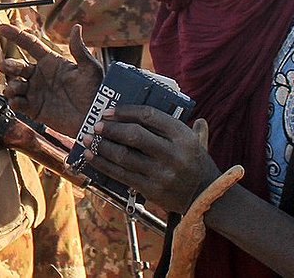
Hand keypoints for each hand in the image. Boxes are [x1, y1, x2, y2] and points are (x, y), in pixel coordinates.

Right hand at [0, 23, 104, 135]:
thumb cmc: (95, 91)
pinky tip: (16, 101)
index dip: (16, 35)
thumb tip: (76, 27)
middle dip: (8, 65)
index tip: (2, 28)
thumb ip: (79, 49)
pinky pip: (18, 103)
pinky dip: (13, 101)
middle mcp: (40, 76)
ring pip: (14, 84)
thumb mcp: (90, 68)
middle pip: (17, 66)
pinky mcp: (34, 109)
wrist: (95, 118)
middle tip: (5, 66)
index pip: (30, 45)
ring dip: (11, 85)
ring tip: (15, 88)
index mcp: (51, 62)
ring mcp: (36, 92)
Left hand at [85, 107, 219, 214]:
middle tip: (96, 125)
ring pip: (124, 156)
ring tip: (87, 139)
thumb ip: (179, 121)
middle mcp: (173, 154)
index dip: (126, 111)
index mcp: (183, 136)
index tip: (108, 110)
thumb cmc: (196, 163)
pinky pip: (121, 175)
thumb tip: (165, 96)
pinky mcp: (151, 190)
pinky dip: (103, 164)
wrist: (206, 197)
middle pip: (135, 136)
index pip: (149, 116)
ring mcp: (161, 174)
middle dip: (111, 129)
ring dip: (102, 146)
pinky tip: (91, 157)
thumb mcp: (196, 140)